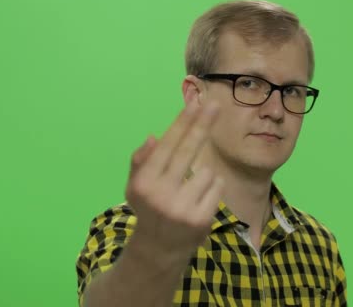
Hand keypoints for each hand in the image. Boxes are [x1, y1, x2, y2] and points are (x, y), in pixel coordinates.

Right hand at [125, 102, 223, 259]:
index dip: (183, 123)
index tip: (195, 104)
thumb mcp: (135, 186)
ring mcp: (182, 208)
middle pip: (189, 151)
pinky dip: (212, 188)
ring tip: (189, 191)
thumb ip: (141, 161)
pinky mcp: (201, 219)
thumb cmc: (149, 208)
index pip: (167, 145)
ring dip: (203, 174)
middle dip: (202, 125)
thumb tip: (154, 136)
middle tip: (214, 105)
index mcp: (145, 182)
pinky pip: (217, 187)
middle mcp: (162, 194)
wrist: (158, 249)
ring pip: (207, 171)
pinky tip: (199, 200)